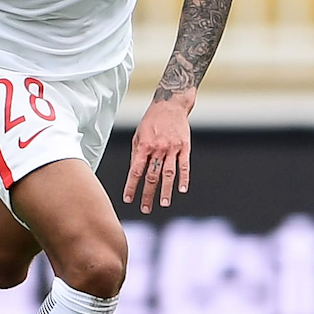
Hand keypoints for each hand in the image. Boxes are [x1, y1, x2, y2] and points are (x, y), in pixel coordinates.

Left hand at [123, 98, 190, 213]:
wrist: (171, 105)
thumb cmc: (152, 121)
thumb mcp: (138, 135)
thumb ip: (136, 154)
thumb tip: (134, 172)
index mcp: (144, 146)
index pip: (136, 171)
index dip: (131, 186)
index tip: (128, 199)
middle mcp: (158, 149)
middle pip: (152, 176)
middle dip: (148, 194)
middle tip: (145, 208)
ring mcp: (172, 148)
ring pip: (168, 173)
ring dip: (165, 190)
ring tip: (163, 204)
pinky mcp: (185, 147)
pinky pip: (184, 166)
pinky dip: (183, 178)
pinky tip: (182, 190)